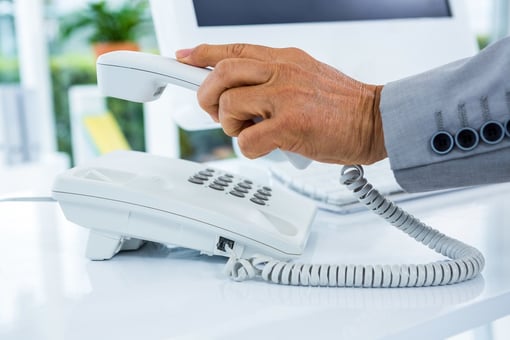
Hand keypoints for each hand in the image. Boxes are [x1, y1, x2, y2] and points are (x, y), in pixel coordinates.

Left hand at [176, 43, 386, 164]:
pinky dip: (248, 148)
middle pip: (221, 73)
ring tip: (249, 131)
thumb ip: (274, 79)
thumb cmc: (342, 105)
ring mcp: (285, 98)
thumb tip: (242, 93)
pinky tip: (265, 147)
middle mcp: (282, 72)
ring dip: (230, 124)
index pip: (234, 49)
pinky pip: (247, 140)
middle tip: (216, 111)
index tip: (185, 57)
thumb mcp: (306, 76)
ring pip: (229, 105)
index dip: (204, 53)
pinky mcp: (290, 126)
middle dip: (207, 95)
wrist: (376, 120)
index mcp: (284, 59)